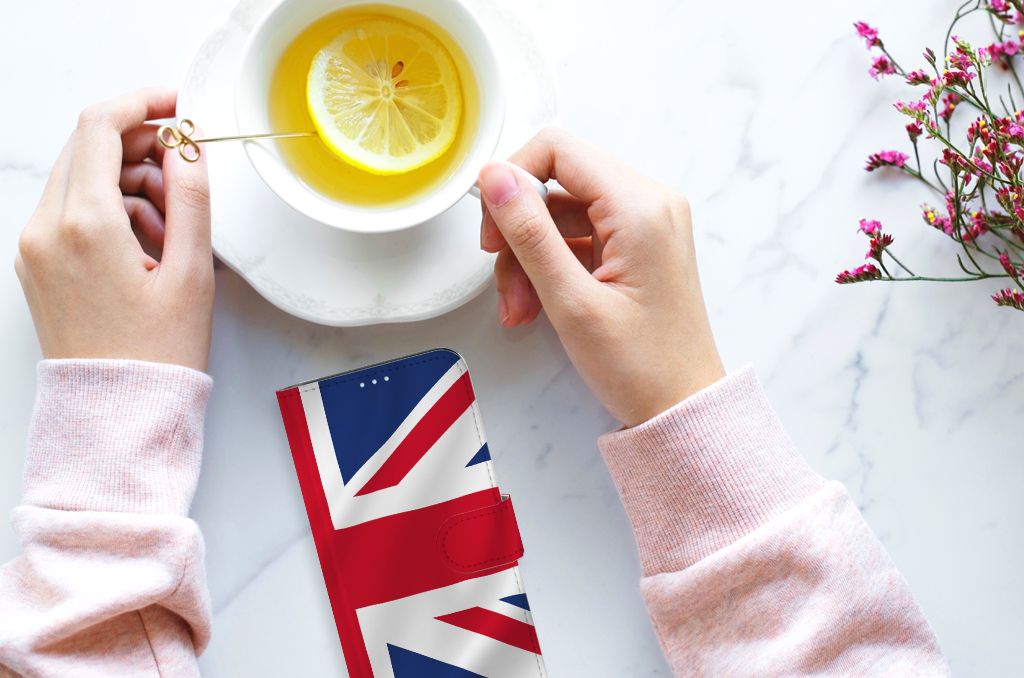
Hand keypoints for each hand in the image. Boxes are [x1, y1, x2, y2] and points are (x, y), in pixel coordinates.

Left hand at [15, 88, 213, 371]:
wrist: (117, 412)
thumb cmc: (156, 354)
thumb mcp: (192, 273)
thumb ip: (192, 198)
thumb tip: (188, 147)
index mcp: (85, 225)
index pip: (101, 127)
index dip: (143, 103)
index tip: (176, 105)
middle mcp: (47, 229)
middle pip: (88, 148)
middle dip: (141, 147)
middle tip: (185, 174)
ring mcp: (35, 246)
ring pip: (82, 178)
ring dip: (129, 182)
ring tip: (173, 228)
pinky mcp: (37, 263)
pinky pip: (72, 210)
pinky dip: (111, 210)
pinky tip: (147, 244)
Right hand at [478, 128, 723, 426]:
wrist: (682, 408)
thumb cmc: (641, 366)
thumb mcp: (571, 301)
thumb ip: (529, 233)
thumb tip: (494, 177)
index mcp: (640, 207)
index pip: (558, 149)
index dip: (513, 179)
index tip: (492, 227)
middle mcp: (649, 203)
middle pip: (557, 182)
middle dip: (519, 230)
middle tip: (502, 279)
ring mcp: (645, 224)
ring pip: (561, 213)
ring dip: (529, 257)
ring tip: (519, 309)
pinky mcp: (637, 246)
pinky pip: (578, 237)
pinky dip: (550, 267)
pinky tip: (537, 306)